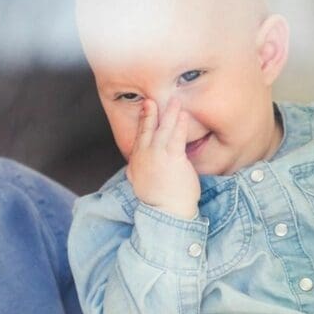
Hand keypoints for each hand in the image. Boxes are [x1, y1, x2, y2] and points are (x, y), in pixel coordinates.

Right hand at [125, 99, 200, 218]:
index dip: (142, 123)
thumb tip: (131, 169)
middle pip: (146, 130)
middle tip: (150, 100)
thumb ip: (137, 172)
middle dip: (149, 113)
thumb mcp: (140, 184)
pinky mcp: (172, 158)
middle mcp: (144, 157)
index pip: (139, 139)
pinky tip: (182, 114)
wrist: (167, 213)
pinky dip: (179, 124)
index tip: (144, 111)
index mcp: (136, 163)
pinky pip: (176, 136)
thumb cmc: (160, 201)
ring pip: (162, 129)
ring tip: (174, 101)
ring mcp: (157, 156)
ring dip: (168, 113)